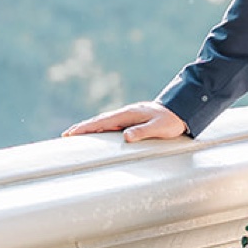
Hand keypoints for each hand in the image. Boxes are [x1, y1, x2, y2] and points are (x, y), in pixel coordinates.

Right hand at [62, 101, 188, 143]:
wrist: (181, 110)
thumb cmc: (170, 121)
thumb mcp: (158, 127)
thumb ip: (142, 132)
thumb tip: (125, 137)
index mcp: (128, 114)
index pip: (101, 122)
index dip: (85, 128)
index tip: (71, 134)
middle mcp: (125, 113)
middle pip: (98, 121)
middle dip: (82, 128)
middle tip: (66, 136)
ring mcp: (127, 116)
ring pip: (103, 122)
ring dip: (89, 128)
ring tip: (75, 135)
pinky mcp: (131, 120)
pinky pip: (110, 124)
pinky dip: (99, 128)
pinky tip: (96, 134)